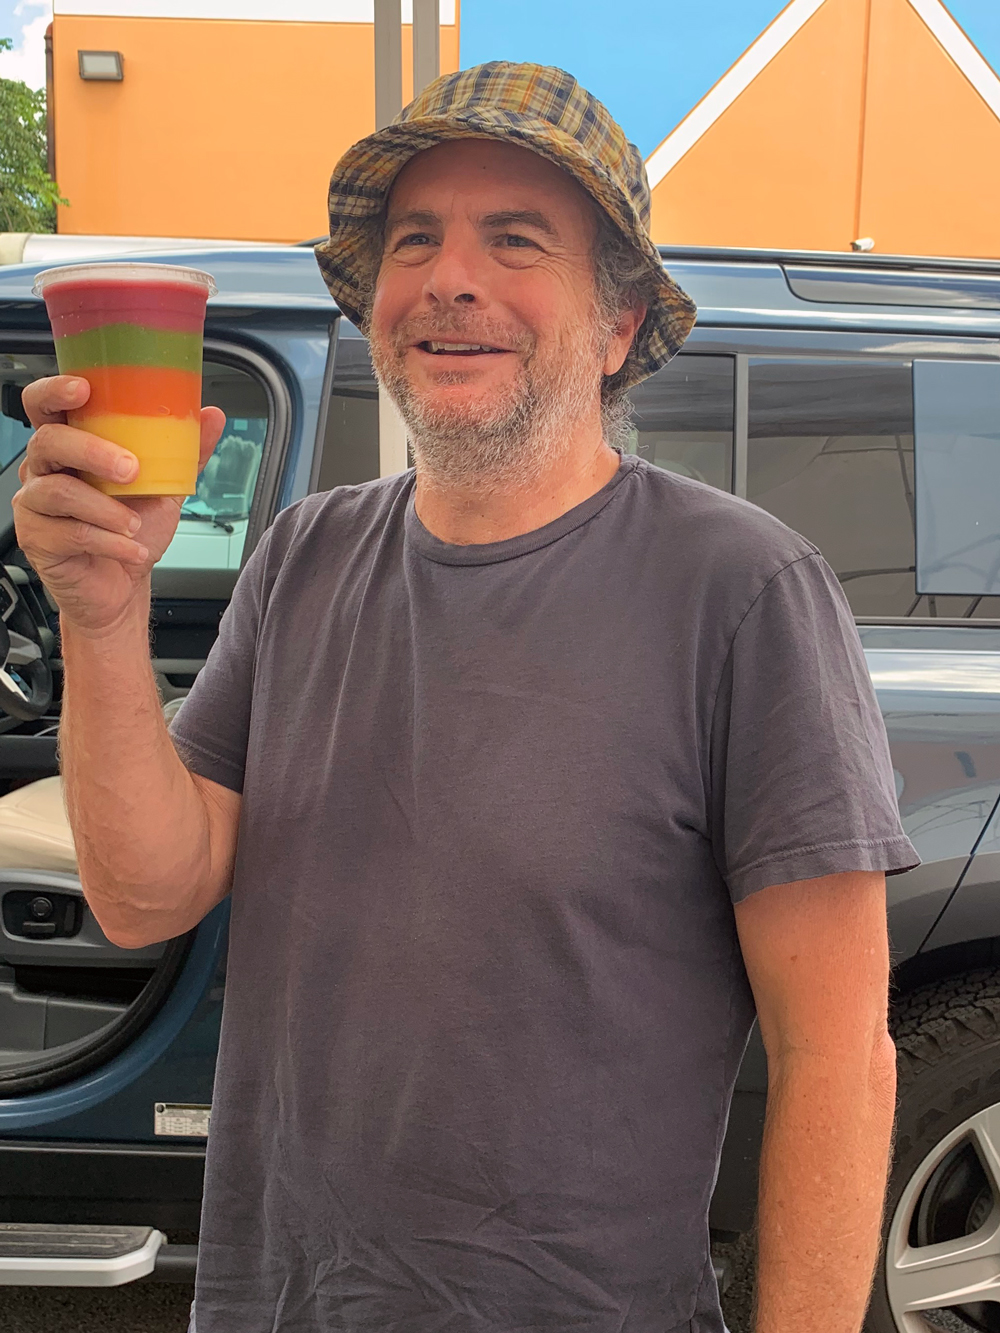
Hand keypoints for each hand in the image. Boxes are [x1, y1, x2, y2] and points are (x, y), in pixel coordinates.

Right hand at [12, 375, 225, 634]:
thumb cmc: (134, 527)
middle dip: (91, 451)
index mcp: (70, 443)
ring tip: (135, 524)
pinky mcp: (36, 538)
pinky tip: (131, 548)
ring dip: (107, 508)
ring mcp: (35, 503)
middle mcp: (44, 468)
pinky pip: (70, 532)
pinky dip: (110, 541)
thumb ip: (184, 451)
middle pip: (48, 441)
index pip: (44, 404)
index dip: (55, 390)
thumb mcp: (165, 486)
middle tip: (130, 469)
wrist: (126, 583)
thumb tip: (211, 416)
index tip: (84, 389)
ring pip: (60, 491)